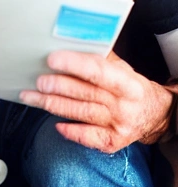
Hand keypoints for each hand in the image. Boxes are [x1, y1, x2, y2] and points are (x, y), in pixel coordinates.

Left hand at [19, 50, 173, 151]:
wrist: (155, 115)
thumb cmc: (130, 88)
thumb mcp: (122, 70)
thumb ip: (100, 59)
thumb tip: (70, 44)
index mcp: (128, 83)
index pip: (99, 71)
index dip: (74, 64)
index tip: (52, 59)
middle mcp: (124, 106)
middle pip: (84, 94)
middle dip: (58, 86)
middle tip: (39, 81)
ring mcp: (117, 126)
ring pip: (78, 113)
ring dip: (51, 104)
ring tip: (31, 97)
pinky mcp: (110, 142)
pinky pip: (85, 137)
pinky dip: (69, 130)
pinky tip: (55, 123)